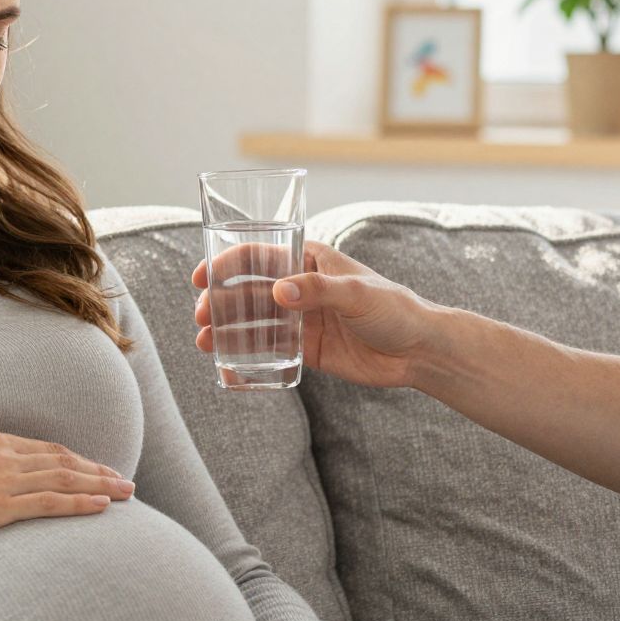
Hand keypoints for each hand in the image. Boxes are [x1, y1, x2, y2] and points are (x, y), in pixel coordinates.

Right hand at [0, 430, 133, 548]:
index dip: (77, 460)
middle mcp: (3, 455)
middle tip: (125, 481)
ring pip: (64, 480)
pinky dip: (80, 503)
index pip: (46, 449)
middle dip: (99, 471)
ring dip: (100, 486)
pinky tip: (101, 507)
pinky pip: (50, 504)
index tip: (96, 468)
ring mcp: (2, 481)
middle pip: (64, 462)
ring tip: (124, 493)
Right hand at [193, 238, 437, 388]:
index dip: (227, 264)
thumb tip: (278, 293)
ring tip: (205, 342)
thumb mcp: (357, 293)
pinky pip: (271, 351)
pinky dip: (249, 356)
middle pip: (250, 291)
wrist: (419, 350)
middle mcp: (301, 288)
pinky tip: (229, 365)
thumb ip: (318, 291)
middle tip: (200, 317)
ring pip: (256, 322)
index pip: (260, 256)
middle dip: (220, 302)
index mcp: (310, 261)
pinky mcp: (308, 350)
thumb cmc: (394, 309)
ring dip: (228, 329)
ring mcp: (303, 319)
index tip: (202, 278)